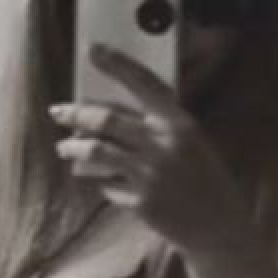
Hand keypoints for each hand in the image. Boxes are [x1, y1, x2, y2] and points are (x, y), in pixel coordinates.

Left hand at [50, 47, 254, 259]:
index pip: (144, 84)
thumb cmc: (203, 180)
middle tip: (58, 111)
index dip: (118, 65)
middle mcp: (164, 144)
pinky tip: (99, 180)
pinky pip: (106, 184)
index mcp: (180, 123)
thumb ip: (157, 127)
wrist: (219, 227)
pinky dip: (99, 180)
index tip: (93, 50)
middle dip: (75, 113)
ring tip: (63, 147)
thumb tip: (110, 115)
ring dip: (73, 147)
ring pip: (97, 151)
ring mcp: (151, 174)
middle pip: (107, 119)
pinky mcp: (141, 201)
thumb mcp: (191, 144)